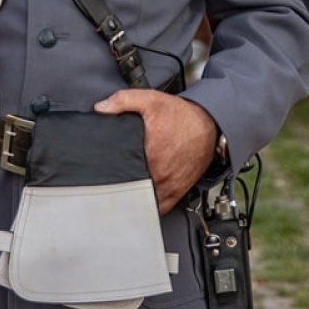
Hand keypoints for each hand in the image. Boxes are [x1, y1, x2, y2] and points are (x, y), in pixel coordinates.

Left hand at [94, 88, 217, 214]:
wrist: (208, 126)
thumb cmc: (181, 116)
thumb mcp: (150, 100)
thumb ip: (123, 101)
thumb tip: (101, 108)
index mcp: (149, 154)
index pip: (118, 171)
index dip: (106, 171)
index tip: (100, 168)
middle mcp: (159, 174)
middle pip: (129, 188)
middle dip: (118, 184)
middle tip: (108, 178)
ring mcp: (168, 186)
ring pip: (143, 202)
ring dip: (132, 197)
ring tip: (122, 189)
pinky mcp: (176, 192)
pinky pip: (159, 208)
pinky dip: (149, 204)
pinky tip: (140, 196)